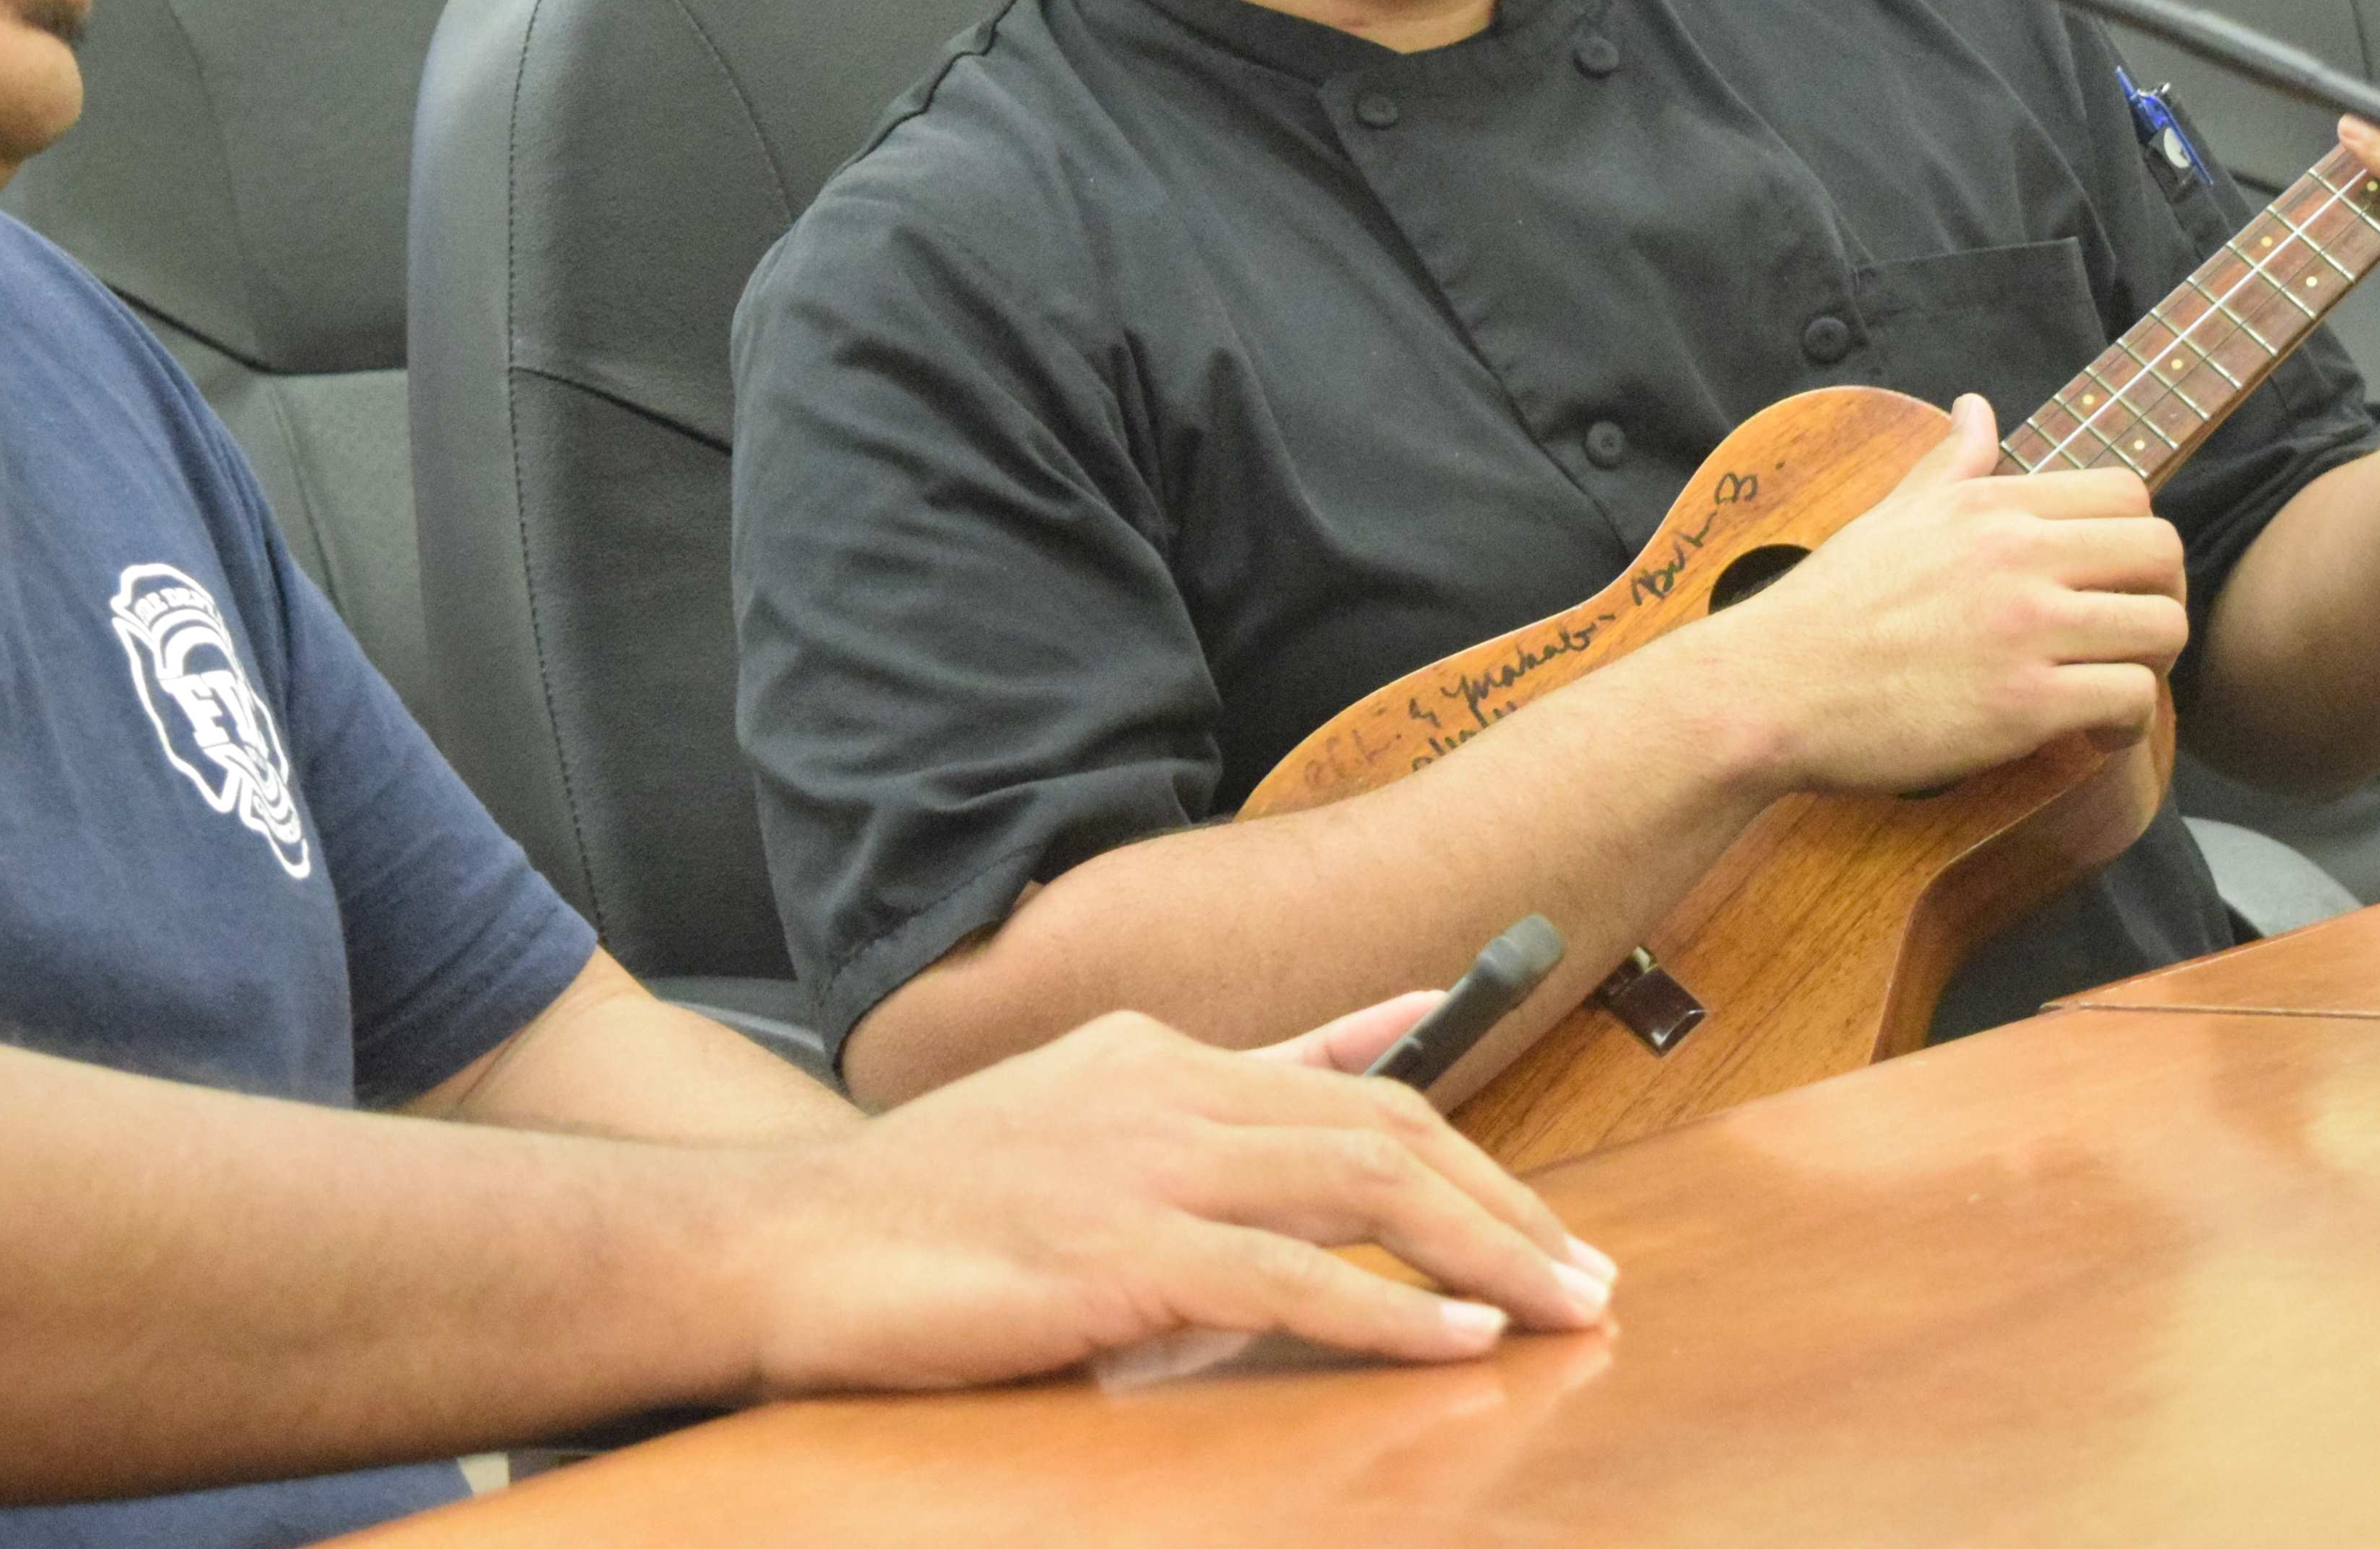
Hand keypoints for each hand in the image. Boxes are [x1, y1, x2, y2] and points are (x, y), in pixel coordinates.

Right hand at [725, 1004, 1612, 1394]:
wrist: (788, 1247)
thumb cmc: (942, 1203)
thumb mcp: (1098, 1113)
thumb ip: (1238, 1084)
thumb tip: (1377, 1035)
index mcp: (1165, 1053)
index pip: (1363, 1089)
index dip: (1476, 1158)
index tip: (1552, 1231)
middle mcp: (1167, 1088)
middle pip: (1387, 1134)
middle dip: (1507, 1211)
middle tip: (1591, 1286)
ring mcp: (1141, 1164)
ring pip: (1359, 1187)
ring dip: (1480, 1257)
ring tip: (1560, 1314)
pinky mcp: (1114, 1253)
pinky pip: (1285, 1277)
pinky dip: (1384, 1311)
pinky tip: (1453, 1344)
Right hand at [1687, 395, 2187, 796]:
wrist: (1772, 687)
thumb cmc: (1827, 608)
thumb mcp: (1889, 516)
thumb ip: (1949, 464)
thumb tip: (1976, 408)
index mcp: (1990, 506)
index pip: (2127, 492)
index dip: (2134, 540)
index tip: (2108, 582)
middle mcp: (2017, 555)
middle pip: (2163, 552)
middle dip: (2162, 597)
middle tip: (2127, 637)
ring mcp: (2024, 629)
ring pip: (2163, 628)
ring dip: (2153, 666)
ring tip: (2111, 688)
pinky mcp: (2024, 705)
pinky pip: (2130, 700)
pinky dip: (2126, 724)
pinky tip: (2091, 734)